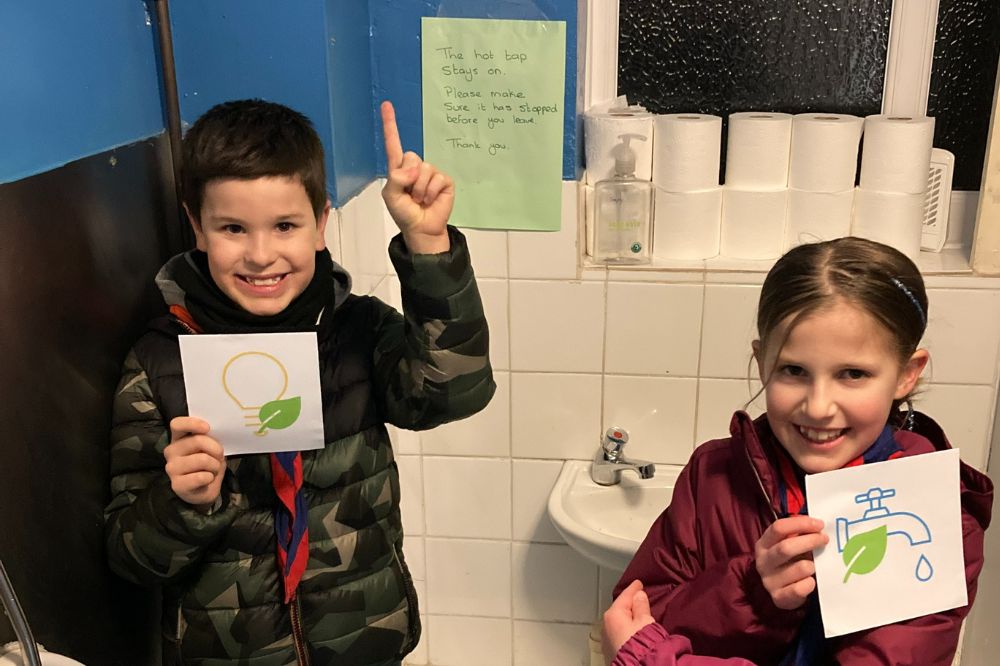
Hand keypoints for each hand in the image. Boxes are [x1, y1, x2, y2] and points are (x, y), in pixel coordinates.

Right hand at [165, 416, 225, 508]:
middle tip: (219, 457)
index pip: (177, 424)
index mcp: (178, 438)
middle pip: (197, 440)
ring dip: (215, 465)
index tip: (207, 428)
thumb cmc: (208, 465)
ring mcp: (172, 468)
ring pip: (202, 459)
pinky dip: (210, 478)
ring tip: (212, 470)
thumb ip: (209, 438)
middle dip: (216, 449)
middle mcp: (171, 451)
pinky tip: (207, 480)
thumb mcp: (211, 448)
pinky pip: (201, 477)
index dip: (192, 423)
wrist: (204, 490)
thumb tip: (213, 432)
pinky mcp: (177, 484)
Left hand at [380, 100, 452, 253]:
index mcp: (398, 169)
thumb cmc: (405, 214)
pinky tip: (430, 200)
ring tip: (419, 200)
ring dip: (420, 189)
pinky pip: (437, 178)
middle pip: (411, 156)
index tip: (386, 105)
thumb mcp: (392, 197)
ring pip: (424, 169)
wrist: (422, 229)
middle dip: (409, 176)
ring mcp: (430, 173)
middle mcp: (415, 167)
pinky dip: (431, 192)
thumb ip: (397, 180)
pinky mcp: (444, 181)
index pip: (393, 143)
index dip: (390, 124)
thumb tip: (414, 169)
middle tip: (410, 194)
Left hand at [602, 579, 656, 663]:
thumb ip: (641, 606)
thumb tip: (638, 595)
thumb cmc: (641, 645)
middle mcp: (605, 625)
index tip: (638, 583)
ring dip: (627, 617)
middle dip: (629, 604)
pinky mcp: (610, 650)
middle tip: (639, 598)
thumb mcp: (645, 621)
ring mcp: (606, 639)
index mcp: (613, 614)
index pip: (624, 596)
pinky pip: (618, 633)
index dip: (633, 589)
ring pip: (618, 622)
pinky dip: (625, 629)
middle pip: (619, 609)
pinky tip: (633, 630)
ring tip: (638, 614)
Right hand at [754, 515, 827, 609]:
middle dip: (810, 541)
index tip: (819, 524)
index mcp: (763, 544)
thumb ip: (798, 534)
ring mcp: (769, 581)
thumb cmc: (788, 562)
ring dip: (812, 565)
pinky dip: (810, 584)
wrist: (780, 592)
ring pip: (800, 568)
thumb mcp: (787, 545)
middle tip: (824, 539)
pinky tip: (811, 581)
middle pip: (786, 547)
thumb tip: (819, 525)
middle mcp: (763, 561)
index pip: (778, 528)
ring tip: (815, 566)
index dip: (801, 523)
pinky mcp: (779, 597)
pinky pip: (800, 589)